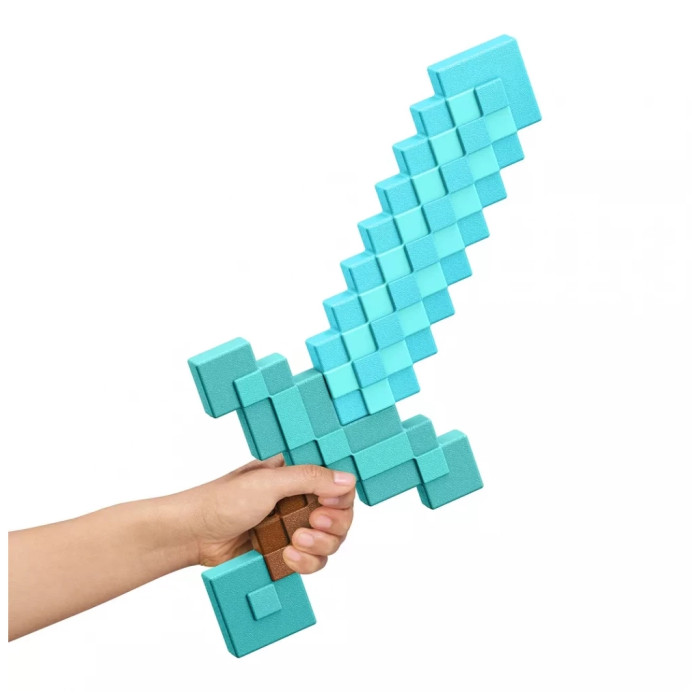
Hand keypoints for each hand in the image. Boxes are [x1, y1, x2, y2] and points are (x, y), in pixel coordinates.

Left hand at [175, 455, 355, 573]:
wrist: (192, 535)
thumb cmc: (222, 500)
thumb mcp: (268, 482)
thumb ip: (310, 479)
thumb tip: (347, 480)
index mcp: (296, 475)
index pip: (337, 484)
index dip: (340, 497)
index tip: (327, 504)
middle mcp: (299, 499)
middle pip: (340, 515)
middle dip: (332, 524)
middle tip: (313, 523)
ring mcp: (293, 527)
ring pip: (330, 542)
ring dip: (319, 545)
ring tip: (295, 542)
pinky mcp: (285, 551)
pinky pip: (313, 562)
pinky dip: (305, 562)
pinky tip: (287, 556)